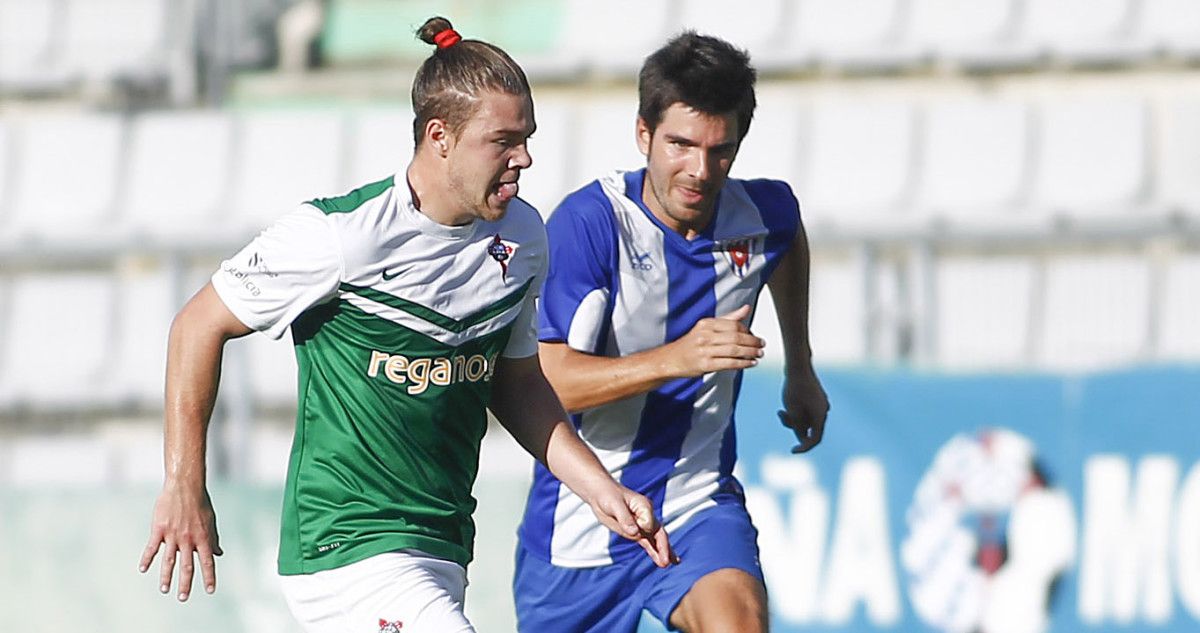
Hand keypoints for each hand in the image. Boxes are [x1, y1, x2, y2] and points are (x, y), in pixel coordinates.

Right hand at [139, 483, 222, 600]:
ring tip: (165, 590)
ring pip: (169, 561)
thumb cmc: (200, 503)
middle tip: (183, 598)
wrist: (185, 486)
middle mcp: (189, 538)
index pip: (208, 561)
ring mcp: (173, 534)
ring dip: (167, 577)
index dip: (209, 576)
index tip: (210, 590)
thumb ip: (213, 538)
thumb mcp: (210, 521)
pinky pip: (152, 547)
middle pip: (187, 566)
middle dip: (186, 583)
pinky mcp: (159, 529)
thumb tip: (218, 553)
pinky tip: (143, 569)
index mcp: (203, 537)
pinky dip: (147, 559)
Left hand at [587, 485, 677, 567]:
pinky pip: (648, 543)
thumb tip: (634, 532)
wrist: (600, 494)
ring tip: (672, 563)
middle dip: (663, 548)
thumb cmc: (608, 495)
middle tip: (666, 561)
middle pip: (659, 533)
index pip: (649, 523)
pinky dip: (654, 552)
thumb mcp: (614, 504)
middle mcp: (646, 516)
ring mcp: (642, 525)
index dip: (641, 527)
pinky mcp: (636, 532)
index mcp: (644, 506)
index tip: (629, 524)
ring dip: (663, 552)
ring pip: (656, 540)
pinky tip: (661, 560)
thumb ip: (625, 518)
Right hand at [664, 305, 763, 377]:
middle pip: (736, 337)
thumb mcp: (707, 327)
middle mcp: (705, 336)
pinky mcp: (705, 365)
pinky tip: (750, 363)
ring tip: (759, 354)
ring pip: (734, 350)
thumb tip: (746, 308)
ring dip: (750, 353)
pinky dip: (743, 363)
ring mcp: (705, 351)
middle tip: (761, 345)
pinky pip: (729, 363)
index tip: (755, 336)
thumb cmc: (690, 343)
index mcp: (706, 324)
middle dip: (752, 342)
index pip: (733, 325)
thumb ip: (728, 318)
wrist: (671, 359)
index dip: (747, 331)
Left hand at [779, 369, 828, 453]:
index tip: (792, 451)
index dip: (804, 447)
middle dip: (794, 427)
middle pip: (809, 428)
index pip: (815, 439)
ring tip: (781, 410)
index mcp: (820, 416)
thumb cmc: (794, 389)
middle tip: (781, 414)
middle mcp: (823, 411)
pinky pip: (806, 411)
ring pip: (806, 419)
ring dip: (793, 419)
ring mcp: (820, 404)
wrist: (798, 366)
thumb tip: (802, 439)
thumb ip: (797, 427)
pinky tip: (785, 405)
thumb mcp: (792, 411)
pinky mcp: (814, 398)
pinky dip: (796, 412)